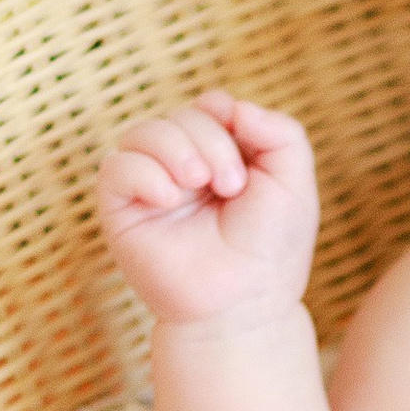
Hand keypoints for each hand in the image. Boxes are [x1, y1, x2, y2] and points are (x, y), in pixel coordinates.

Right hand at [97, 92, 318, 328]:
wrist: (244, 304)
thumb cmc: (271, 249)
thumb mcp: (294, 182)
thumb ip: (281, 131)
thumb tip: (234, 107)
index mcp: (221, 156)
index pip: (210, 105)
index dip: (225, 115)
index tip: (248, 159)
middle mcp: (183, 167)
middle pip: (181, 115)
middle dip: (210, 140)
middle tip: (232, 185)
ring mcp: (151, 187)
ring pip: (143, 131)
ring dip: (176, 148)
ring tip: (200, 184)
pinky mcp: (121, 211)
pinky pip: (115, 167)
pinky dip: (144, 174)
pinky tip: (171, 200)